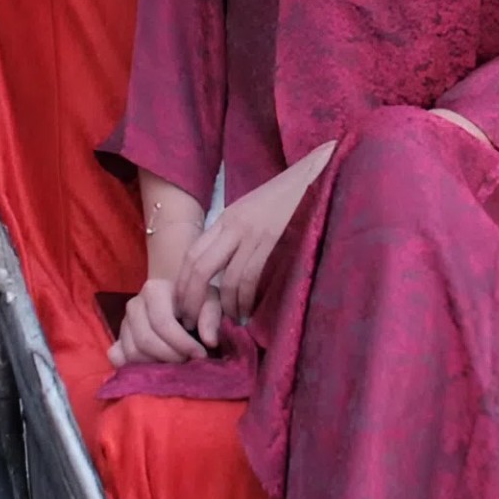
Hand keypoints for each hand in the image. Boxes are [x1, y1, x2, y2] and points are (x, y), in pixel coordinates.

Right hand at [110, 276, 207, 368]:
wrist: (179, 302)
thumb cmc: (196, 301)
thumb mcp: (210, 302)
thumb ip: (211, 317)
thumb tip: (209, 341)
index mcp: (154, 290)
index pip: (162, 323)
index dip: (182, 343)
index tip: (200, 354)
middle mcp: (134, 304)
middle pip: (145, 340)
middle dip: (169, 356)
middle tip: (187, 361)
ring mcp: (123, 323)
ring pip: (132, 352)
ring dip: (156, 363)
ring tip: (176, 362)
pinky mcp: (117, 339)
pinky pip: (118, 358)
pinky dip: (135, 366)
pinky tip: (155, 366)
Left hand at [173, 150, 330, 338]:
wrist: (314, 176)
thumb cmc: (285, 197)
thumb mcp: (251, 211)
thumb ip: (234, 235)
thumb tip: (220, 268)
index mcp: (226, 218)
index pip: (192, 254)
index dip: (184, 284)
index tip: (184, 306)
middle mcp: (234, 225)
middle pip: (200, 268)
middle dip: (194, 300)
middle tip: (195, 323)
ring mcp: (254, 234)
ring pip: (227, 279)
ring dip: (225, 306)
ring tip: (226, 322)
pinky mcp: (274, 241)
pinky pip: (252, 277)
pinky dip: (245, 299)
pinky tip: (247, 311)